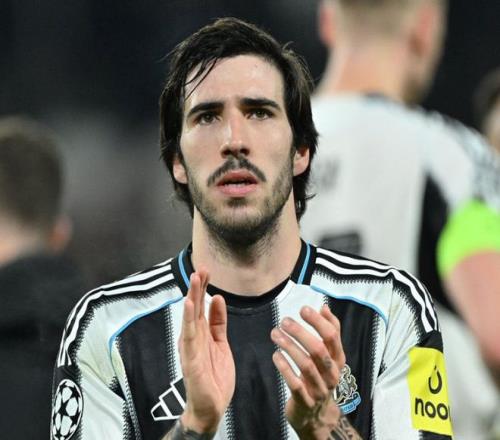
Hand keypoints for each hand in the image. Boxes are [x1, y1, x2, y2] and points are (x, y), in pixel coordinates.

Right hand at [178, 269, 234, 433]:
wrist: (212, 406)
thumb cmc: (215, 376)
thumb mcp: (221, 343)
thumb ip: (218, 322)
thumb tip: (218, 299)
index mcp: (201, 333)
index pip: (201, 305)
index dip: (204, 287)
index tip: (207, 270)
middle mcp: (193, 336)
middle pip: (194, 307)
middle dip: (198, 286)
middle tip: (202, 267)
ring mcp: (190, 346)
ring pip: (190, 316)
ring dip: (192, 296)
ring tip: (195, 278)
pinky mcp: (190, 358)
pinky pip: (189, 335)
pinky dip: (188, 318)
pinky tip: (189, 303)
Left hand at [271, 304, 350, 438]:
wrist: (316, 417)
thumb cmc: (319, 377)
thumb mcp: (328, 357)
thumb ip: (329, 332)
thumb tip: (324, 307)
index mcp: (338, 360)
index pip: (333, 336)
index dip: (318, 321)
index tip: (303, 309)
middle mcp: (331, 374)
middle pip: (319, 349)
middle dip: (301, 333)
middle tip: (284, 321)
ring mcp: (319, 389)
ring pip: (306, 365)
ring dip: (289, 347)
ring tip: (275, 334)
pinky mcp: (305, 401)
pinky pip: (295, 383)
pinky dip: (284, 367)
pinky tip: (275, 355)